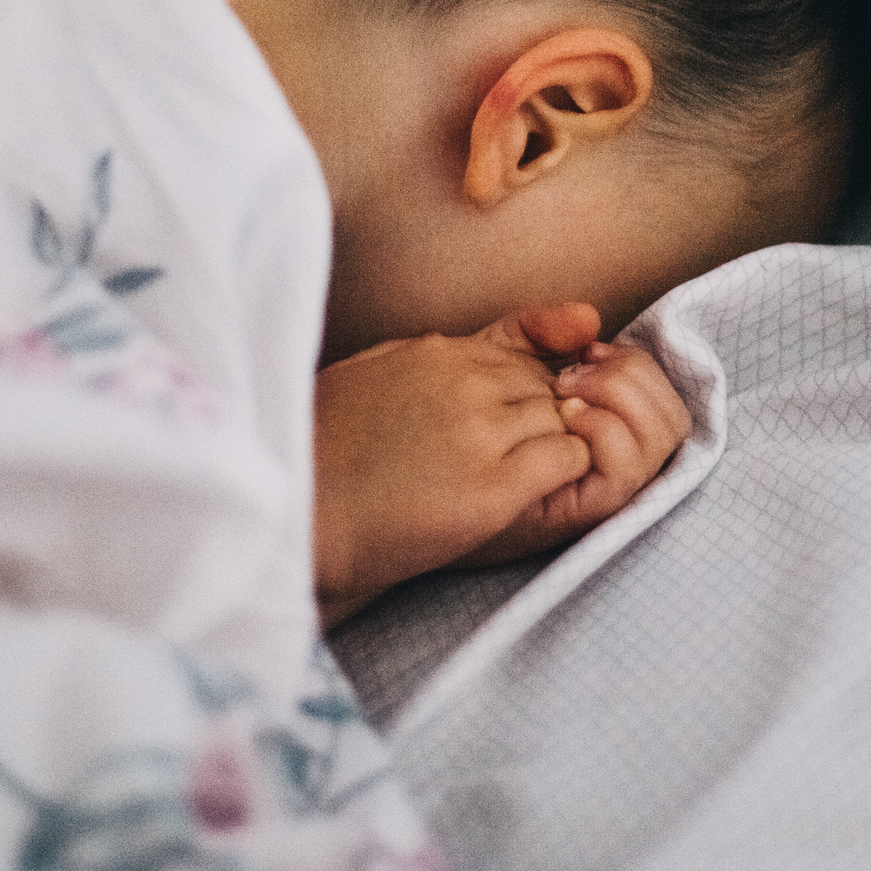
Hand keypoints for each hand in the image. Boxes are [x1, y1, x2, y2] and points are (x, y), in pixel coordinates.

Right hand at [312, 303, 601, 624]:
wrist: (302, 519)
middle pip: (549, 387)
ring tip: (520, 482)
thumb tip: (451, 351)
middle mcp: (465, 382)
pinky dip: (564, 474)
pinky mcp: (493, 485)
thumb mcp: (369, 374)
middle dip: (545, 421)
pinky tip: (532, 496)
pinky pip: (568, 459)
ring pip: (565, 420)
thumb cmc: (320, 454)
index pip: (523, 357)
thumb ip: (422, 360)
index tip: (512, 428)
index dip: (527, 395)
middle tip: (519, 461)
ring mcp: (481, 430)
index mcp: (435, 352)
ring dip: (555, 449)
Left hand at [450, 336, 690, 569]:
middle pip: (673, 413)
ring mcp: (610, 486)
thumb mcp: (497, 361)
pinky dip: (603, 428)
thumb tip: (591, 317)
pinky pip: (628, 465)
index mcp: (610, 426)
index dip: (631, 362)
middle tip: (573, 371)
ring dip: (618, 396)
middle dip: (630, 375)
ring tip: (566, 393)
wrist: (426, 487)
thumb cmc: (459, 429)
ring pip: (662, 434)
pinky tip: (563, 418)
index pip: (662, 392)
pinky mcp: (592, 508)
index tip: (585, 350)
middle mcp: (621, 460)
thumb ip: (539, 331)